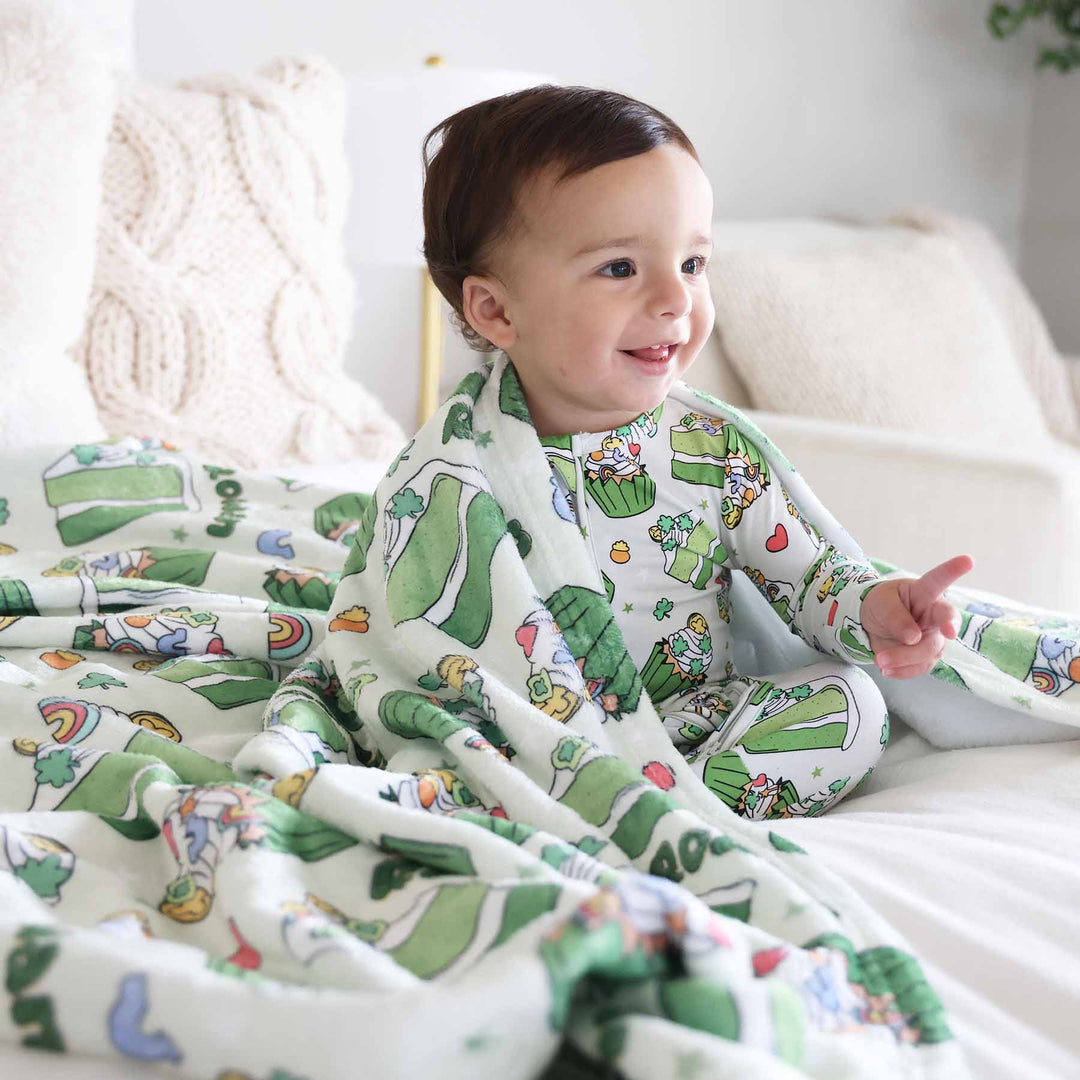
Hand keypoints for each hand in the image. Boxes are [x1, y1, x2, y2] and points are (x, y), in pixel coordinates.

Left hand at [860, 555, 973, 678]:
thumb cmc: (881, 605)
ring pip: (930, 652)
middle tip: (911, 642)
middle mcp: (935, 614)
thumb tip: (914, 638)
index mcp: (924, 592)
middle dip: (929, 639)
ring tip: (880, 660)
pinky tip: (887, 668)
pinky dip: (902, 671)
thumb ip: (895, 617)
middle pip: (943, 626)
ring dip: (904, 659)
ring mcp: (934, 636)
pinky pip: (920, 667)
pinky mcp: (927, 656)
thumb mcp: (880, 604)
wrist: (872, 625)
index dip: (953, 570)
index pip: (940, 579)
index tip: (968, 560)